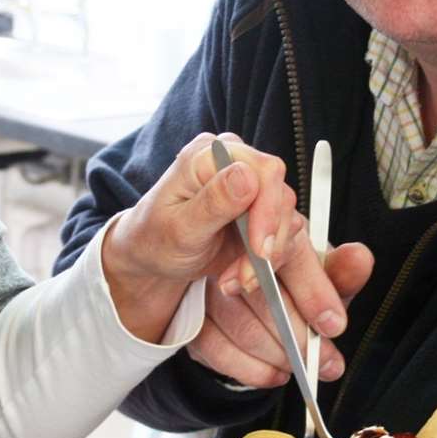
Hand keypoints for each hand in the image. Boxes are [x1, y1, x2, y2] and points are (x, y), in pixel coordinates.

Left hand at [101, 134, 331, 342]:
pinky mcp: (260, 213)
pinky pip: (280, 237)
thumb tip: (245, 175)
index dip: (268, 211)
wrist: (151, 258)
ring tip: (235, 282)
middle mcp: (236, 164)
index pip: (264, 171)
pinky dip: (264, 263)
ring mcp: (251, 189)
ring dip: (265, 259)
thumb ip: (213, 202)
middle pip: (281, 197)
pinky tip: (239, 278)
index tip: (258, 250)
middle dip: (267, 243)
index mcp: (211, 155)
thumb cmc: (154, 239)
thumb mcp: (178, 227)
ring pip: (285, 220)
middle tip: (245, 278)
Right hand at [188, 241, 374, 388]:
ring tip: (302, 368)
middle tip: (323, 360)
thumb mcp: (324, 279)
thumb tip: (360, 259)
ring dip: (277, 354)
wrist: (257, 304)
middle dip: (299, 334)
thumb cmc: (296, 284)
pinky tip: (274, 373)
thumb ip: (341, 272)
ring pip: (241, 324)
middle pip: (264, 293)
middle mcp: (235, 247)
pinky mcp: (192, 314)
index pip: (290, 250)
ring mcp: (208, 281)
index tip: (332, 325)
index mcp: (276, 228)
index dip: (311, 290)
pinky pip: (216, 347)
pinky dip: (251, 369)